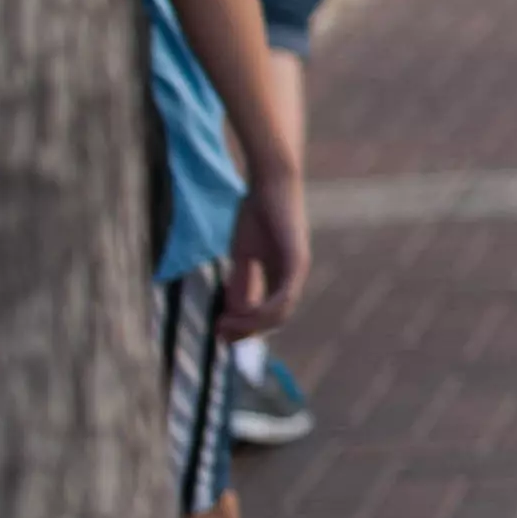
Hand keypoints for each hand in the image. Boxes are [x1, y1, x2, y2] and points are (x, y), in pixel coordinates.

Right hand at [220, 165, 309, 338]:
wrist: (271, 183)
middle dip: (246, 331)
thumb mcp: (244, 253)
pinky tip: (245, 315)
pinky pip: (285, 296)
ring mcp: (297, 270)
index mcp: (281, 277)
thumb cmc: (258, 212)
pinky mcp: (297, 260)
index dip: (244, 327)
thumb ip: (242, 280)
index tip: (218, 332)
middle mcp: (293, 277)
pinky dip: (265, 311)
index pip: (268, 314)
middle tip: (219, 334)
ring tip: (224, 325)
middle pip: (275, 319)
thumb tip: (234, 311)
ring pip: (280, 313)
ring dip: (252, 325)